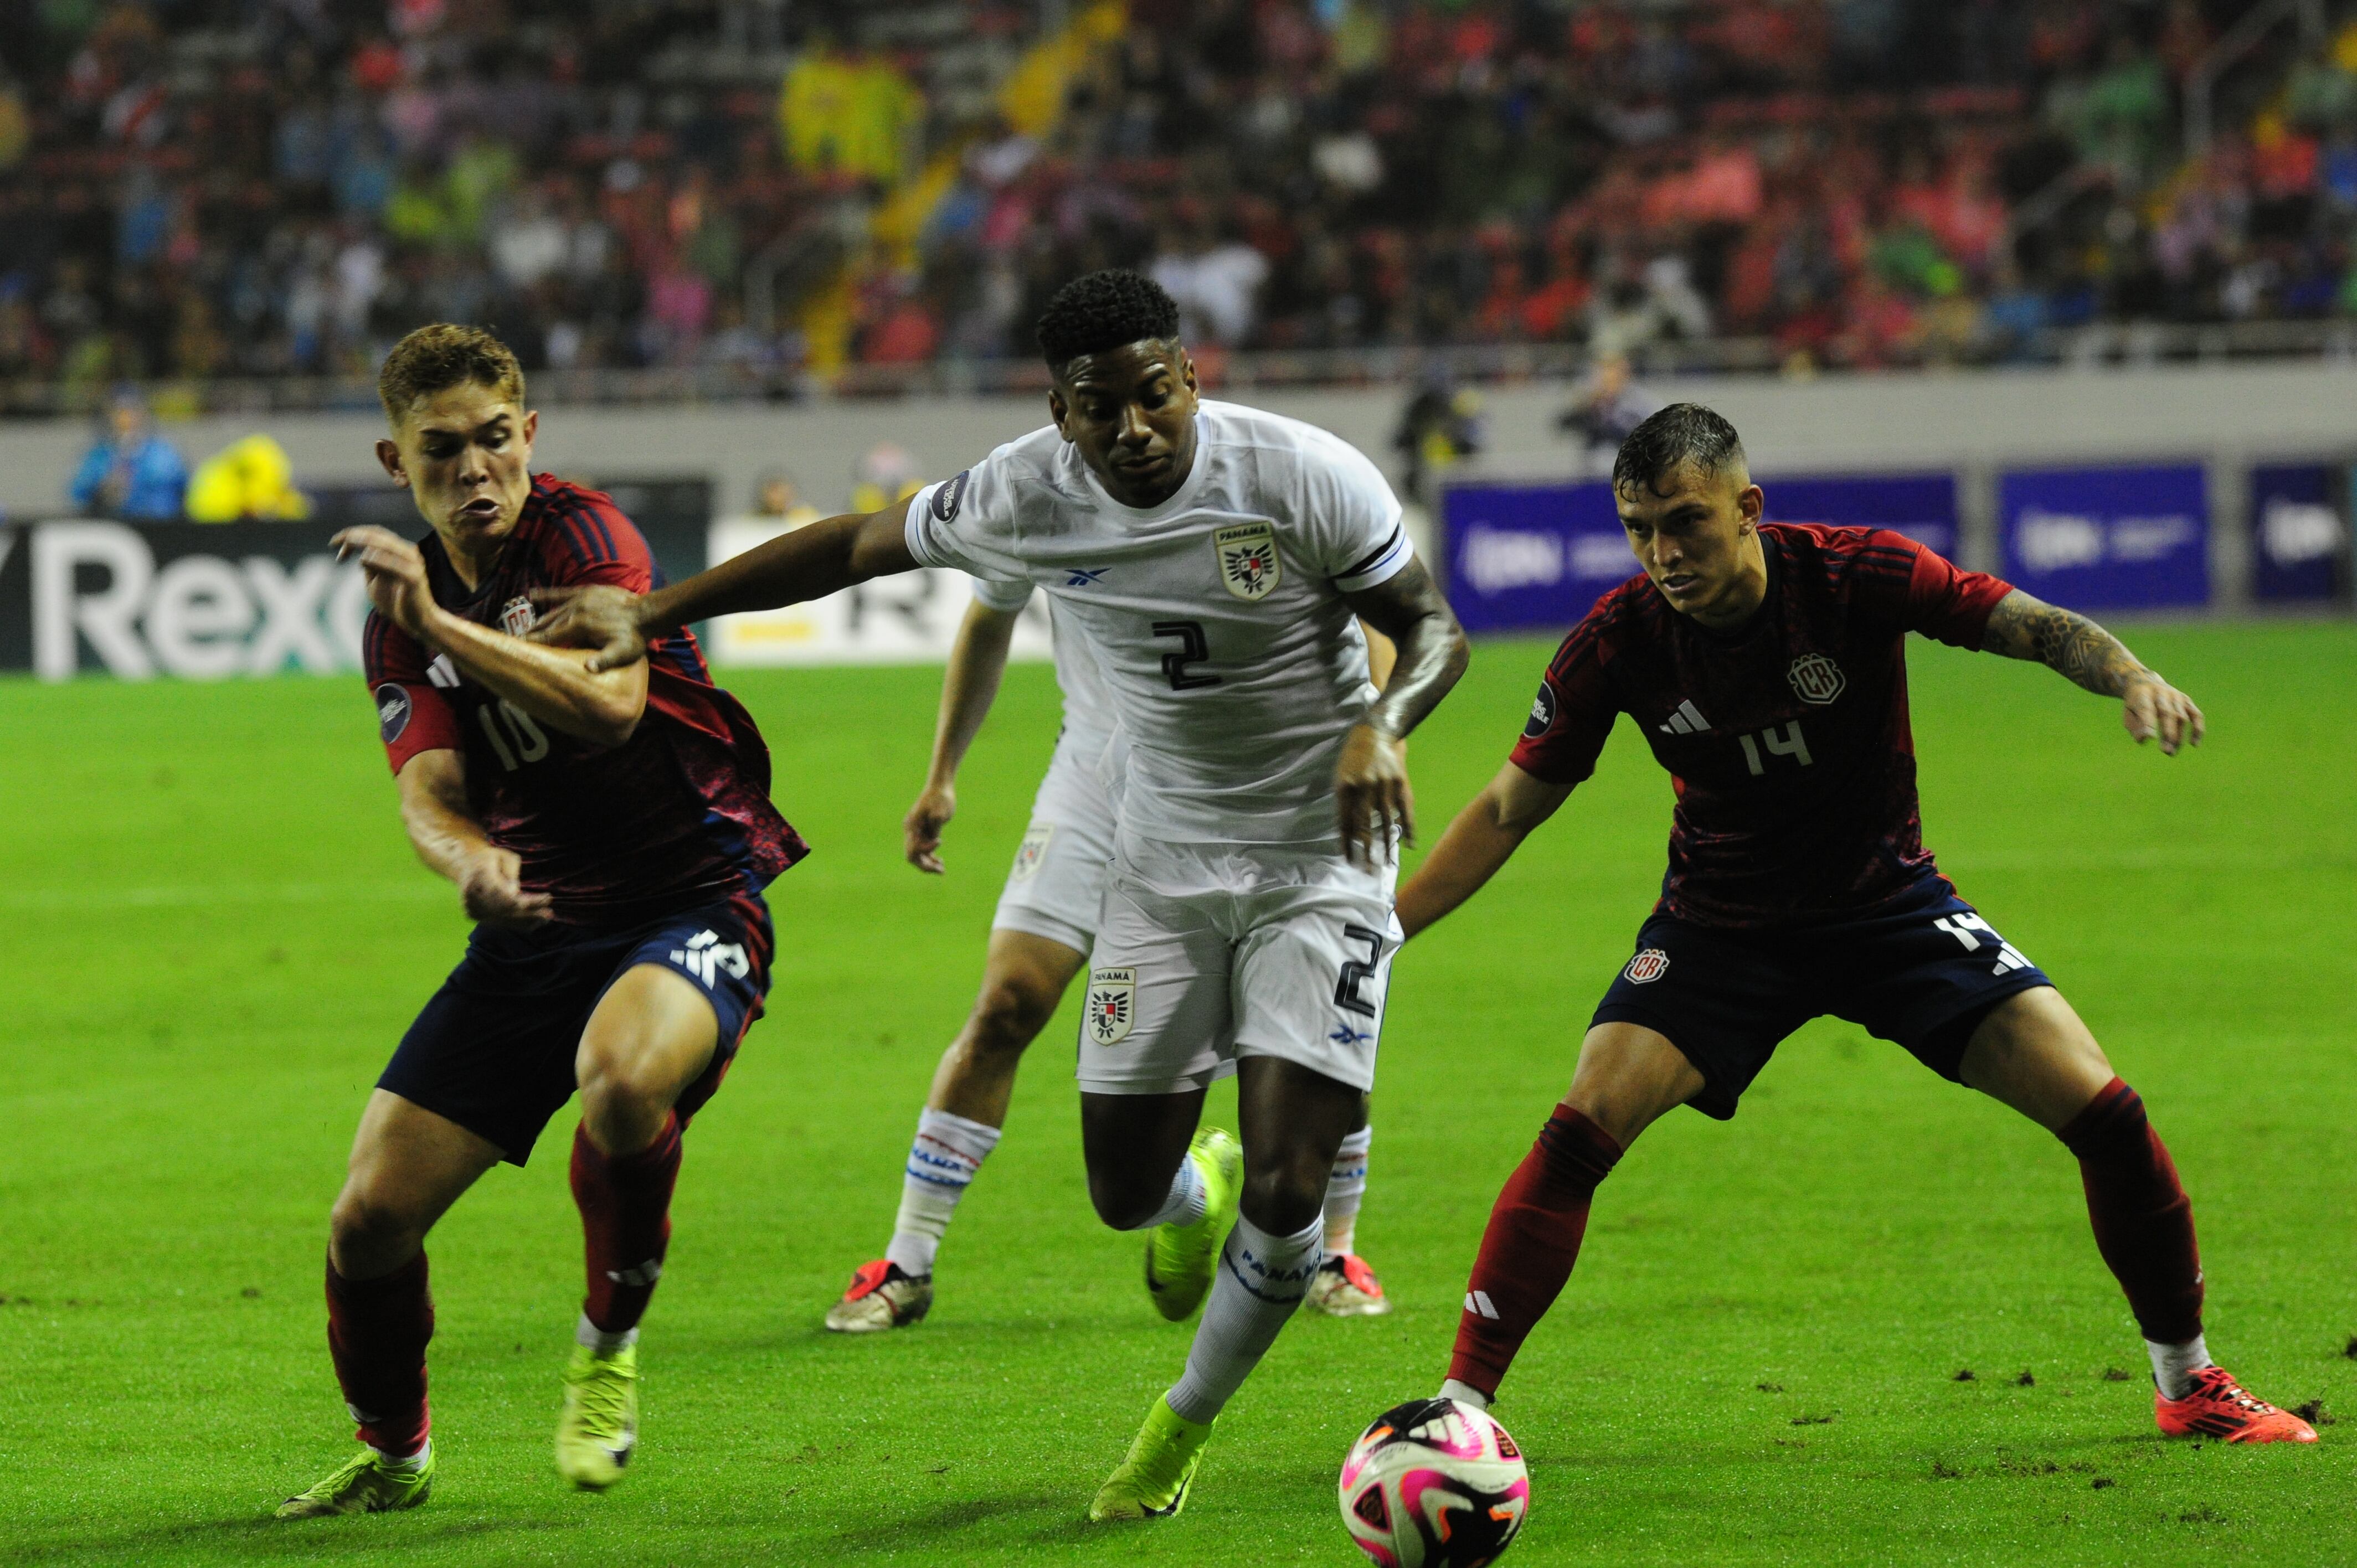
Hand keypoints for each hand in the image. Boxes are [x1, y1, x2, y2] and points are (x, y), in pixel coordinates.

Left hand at [333, 526, 437, 640]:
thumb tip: (359, 553)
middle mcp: (408, 552)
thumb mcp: (375, 580)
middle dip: (352, 536)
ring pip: (385, 544)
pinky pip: (394, 564)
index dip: (352, 533)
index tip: (334, 544)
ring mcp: (412, 564)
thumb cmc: (395, 601)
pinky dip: (377, 559)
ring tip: (343, 553)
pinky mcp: (413, 578)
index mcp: (401, 550)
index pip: (375, 533)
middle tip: (333, 543)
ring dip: (361, 544)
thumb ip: (369, 565)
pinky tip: (362, 561)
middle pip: (377, 535)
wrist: (418, 622)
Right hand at [460, 848, 551, 928]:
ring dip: (525, 922)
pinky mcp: (472, 914)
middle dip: (530, 914)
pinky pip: (497, 923)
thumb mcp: (504, 856)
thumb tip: (515, 892)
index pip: (508, 895)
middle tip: (550, 914)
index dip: (530, 901)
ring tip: (544, 920)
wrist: (464, 865)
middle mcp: (472, 893)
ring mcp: (470, 906)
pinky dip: (515, 924)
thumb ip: (512, 871)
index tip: (548, 898)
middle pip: (506, 910)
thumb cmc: (490, 858)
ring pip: (502, 920)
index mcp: (480, 875)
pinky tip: (532, 924)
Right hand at [527, 584, 648, 671]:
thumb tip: (587, 668)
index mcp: (579, 626)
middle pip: (548, 624)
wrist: (646, 612)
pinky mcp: (585, 591)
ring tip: (526, 628)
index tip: (518, 646)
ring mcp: (579, 599)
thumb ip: (603, 661)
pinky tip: (532, 595)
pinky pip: (561, 592)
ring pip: (553, 610)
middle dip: (532, 632)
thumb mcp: (622, 653)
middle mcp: (575, 611)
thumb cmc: (633, 636)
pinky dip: (547, 594)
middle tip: (517, 640)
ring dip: (539, 619)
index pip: (550, 637)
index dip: (533, 642)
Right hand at [904, 781, 956, 873]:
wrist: (941, 787)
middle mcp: (911, 830)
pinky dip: (929, 856)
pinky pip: (922, 849)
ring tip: (942, 870)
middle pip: (912, 856)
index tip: (939, 841)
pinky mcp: (923, 832)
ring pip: (917, 855)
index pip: (913, 848)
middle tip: (941, 870)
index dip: (926, 850)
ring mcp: (915, 832)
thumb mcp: (940, 812)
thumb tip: (934, 840)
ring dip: (928, 864)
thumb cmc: (941, 798)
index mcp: (912, 825)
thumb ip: (935, 827)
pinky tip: (940, 861)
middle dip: (925, 865)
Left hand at [1334, 722, 1412, 866]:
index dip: (1346, 844)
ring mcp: (1384, 785)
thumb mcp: (1340, 776)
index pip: (1344, 822)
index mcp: (1345, 787)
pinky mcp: (1400, 783)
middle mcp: (1364, 787)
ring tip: (1387, 863)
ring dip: (1386, 844)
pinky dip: (1408, 828)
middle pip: (1364, 825)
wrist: (1375, 731)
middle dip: (1365, 850)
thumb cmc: (1353, 757)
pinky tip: (1409, 844)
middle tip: (1367, 871)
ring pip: (1385, 821)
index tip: (1348, 861)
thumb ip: (1344, 803)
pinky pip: (1405, 810)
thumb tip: (1348, 832)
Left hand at [2122, 674, 2203, 755]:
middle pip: (2168, 714)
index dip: (2148, 722)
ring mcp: (2176, 696)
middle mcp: (2161, 693)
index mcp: (2142, 694)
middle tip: (2166, 751)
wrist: (2145, 682)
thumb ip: (2134, 726)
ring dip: (2179, 737)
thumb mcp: (2128, 713)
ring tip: (2171, 753)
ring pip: (2182, 717)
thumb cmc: (2135, 704)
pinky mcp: (2186, 700)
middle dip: (2168, 734)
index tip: (2150, 738)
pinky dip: (2197, 729)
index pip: (2146, 708)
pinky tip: (2194, 744)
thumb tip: (2146, 739)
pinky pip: (2196, 715)